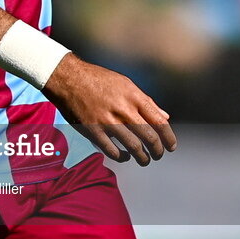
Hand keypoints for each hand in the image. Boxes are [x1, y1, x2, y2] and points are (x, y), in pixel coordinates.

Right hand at [44, 53, 176, 165]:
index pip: (159, 122)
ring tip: (144, 160)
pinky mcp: (93, 131)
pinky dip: (122, 157)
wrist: (68, 78)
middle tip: (158, 155)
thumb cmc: (98, 79)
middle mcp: (123, 109)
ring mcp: (108, 122)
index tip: (171, 146)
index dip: (169, 138)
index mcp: (133, 96)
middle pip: (149, 137)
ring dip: (142, 158)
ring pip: (134, 148)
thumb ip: (146, 101)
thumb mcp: (125, 84)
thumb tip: (165, 117)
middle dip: (157, 150)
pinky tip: (125, 157)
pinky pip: (113, 151)